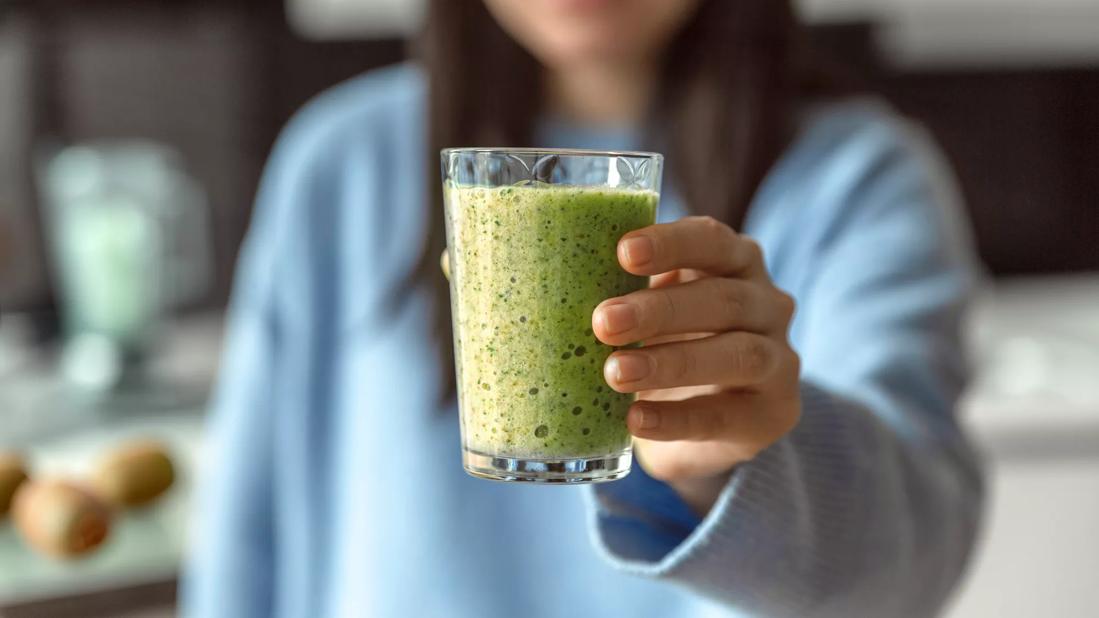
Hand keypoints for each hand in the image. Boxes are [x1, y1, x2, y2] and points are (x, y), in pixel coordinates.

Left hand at [593, 217, 800, 515]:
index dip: (671, 242)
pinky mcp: (773, 414)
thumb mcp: (648, 311)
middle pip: (723, 298)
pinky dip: (677, 419)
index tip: (624, 252)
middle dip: (660, 309)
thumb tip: (539, 283)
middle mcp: (768, 304)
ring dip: (671, 362)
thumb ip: (617, 290)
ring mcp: (779, 360)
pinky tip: (634, 421)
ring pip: (738, 355)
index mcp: (734, 262)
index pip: (711, 240)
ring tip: (614, 373)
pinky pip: (727, 417)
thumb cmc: (666, 343)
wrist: (705, 420)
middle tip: (603, 322)